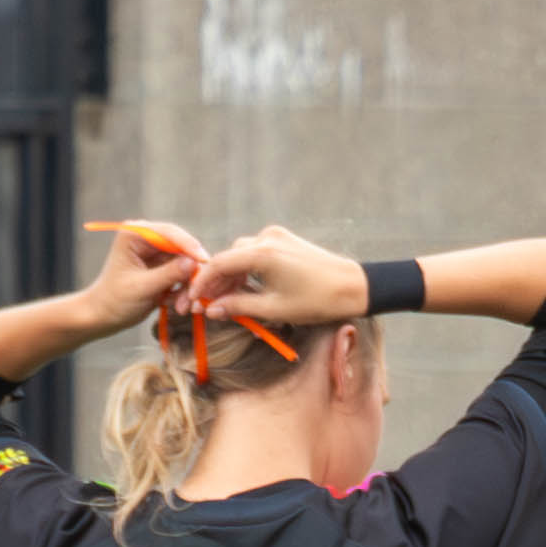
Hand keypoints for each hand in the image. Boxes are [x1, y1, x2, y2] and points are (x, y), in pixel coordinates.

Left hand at [82, 219, 202, 332]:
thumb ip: (168, 274)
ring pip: (185, 264)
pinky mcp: (163, 269)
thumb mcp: (141, 288)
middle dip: (190, 270)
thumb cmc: (114, 300)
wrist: (104, 317)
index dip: (189, 246)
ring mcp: (156, 254)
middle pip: (182, 247)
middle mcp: (148, 240)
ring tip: (182, 306)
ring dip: (187, 285)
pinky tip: (176, 305)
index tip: (203, 261)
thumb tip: (193, 263)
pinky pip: (183, 275)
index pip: (169, 233)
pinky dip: (183, 290)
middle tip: (198, 289)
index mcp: (136, 235)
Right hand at [189, 224, 367, 331]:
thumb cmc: (316, 301)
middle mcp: (267, 238)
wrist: (353, 286)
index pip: (219, 264)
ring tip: (223, 301)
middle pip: (229, 258)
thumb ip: (239, 307)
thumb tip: (210, 310)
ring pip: (241, 255)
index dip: (201, 283)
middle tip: (204, 305)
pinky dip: (246, 269)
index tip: (192, 301)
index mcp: (262, 253)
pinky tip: (244, 288)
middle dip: (215, 282)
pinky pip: (256, 252)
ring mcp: (277, 236)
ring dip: (231, 277)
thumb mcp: (274, 309)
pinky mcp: (285, 240)